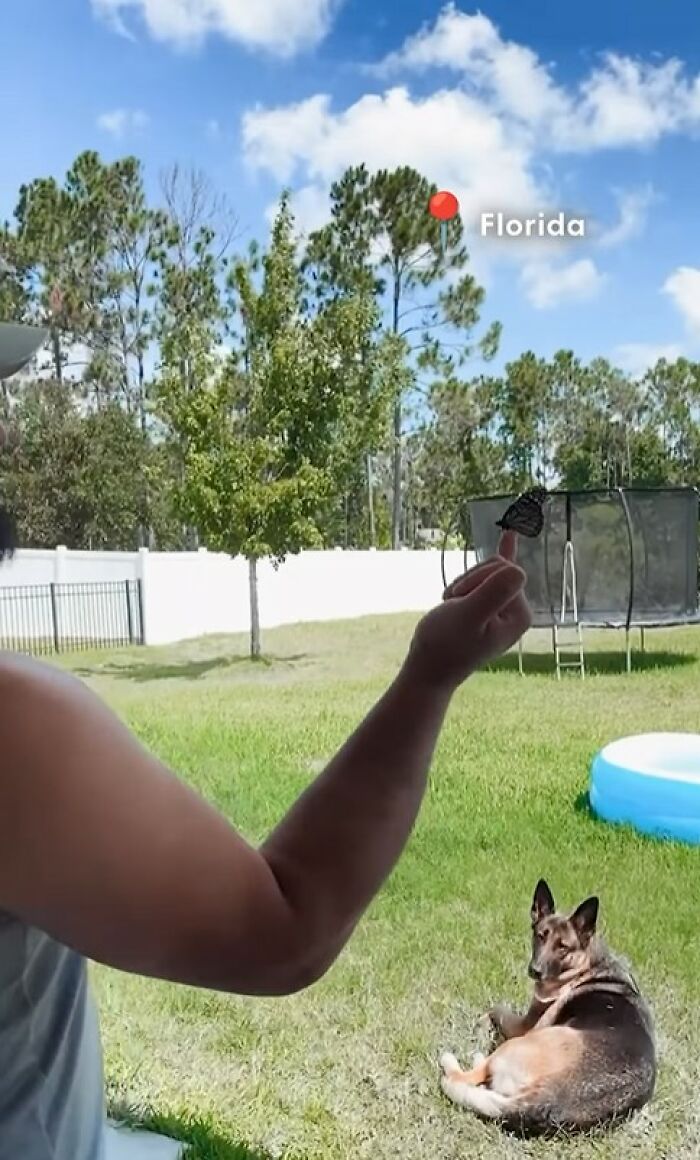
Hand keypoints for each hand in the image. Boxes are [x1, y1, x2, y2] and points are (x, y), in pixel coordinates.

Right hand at [404, 530, 530, 693]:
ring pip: (481, 571)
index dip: (475, 581)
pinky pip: (498, 571)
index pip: (503, 570)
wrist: (427, 667)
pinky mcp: (491, 604)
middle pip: (495, 567)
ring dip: (460, 587)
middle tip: (454, 611)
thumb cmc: (443, 644)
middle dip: (467, 582)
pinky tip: (510, 534)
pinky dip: (503, 552)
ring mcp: (504, 608)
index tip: (461, 606)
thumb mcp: (467, 616)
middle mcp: (518, 610)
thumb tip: (517, 569)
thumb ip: (493, 593)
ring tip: (452, 613)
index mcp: (521, 614)